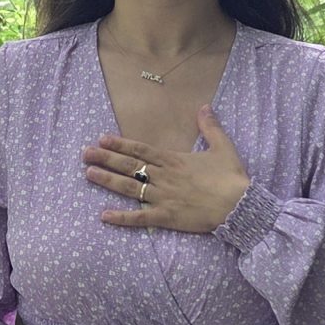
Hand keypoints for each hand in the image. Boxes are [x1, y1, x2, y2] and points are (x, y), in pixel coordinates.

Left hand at [82, 105, 251, 233]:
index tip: (102, 138)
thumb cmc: (231, 178)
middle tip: (84, 153)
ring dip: (108, 181)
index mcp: (174, 160)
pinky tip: (104, 216)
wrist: (240, 206)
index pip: (141, 149)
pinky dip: (121, 217)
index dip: (120, 144)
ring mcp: (163, 197)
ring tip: (88, 174)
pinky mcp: (167, 217)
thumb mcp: (223, 147)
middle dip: (106, 158)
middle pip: (129, 165)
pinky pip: (140, 218)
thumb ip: (210, 127)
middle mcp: (164, 177)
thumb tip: (204, 106)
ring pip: (129, 188)